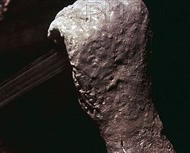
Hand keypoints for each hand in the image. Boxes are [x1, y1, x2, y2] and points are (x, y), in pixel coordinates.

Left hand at [48, 0, 151, 124]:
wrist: (125, 104)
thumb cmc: (127, 80)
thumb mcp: (132, 41)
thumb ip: (118, 24)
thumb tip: (94, 17)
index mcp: (134, 7)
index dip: (92, 10)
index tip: (85, 22)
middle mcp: (117, 9)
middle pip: (86, 2)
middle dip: (77, 17)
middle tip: (69, 34)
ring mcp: (97, 23)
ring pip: (71, 12)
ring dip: (66, 24)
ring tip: (63, 39)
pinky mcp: (79, 38)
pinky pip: (60, 25)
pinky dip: (55, 32)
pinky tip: (56, 41)